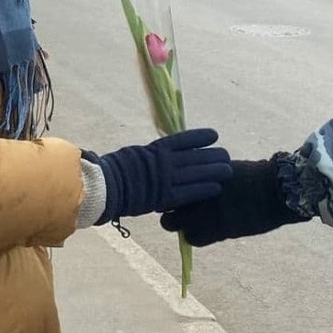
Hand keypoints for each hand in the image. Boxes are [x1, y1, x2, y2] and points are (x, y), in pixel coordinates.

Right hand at [88, 128, 231, 225]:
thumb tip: (162, 153)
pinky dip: (204, 189)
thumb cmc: (115, 170)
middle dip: (213, 156)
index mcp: (156, 149)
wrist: (104, 187)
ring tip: (228, 170)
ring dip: (215, 171)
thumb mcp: (135, 154)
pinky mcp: (166, 197)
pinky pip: (190, 192)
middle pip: (196, 156)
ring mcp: (166, 179)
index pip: (185, 139)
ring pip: (197, 173)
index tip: (214, 135)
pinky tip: (216, 188)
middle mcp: (165, 162)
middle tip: (226, 155)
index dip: (201, 137)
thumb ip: (153, 155)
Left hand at [160, 156, 310, 245]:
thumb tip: (198, 178)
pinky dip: (195, 236)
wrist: (273, 192)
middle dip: (169, 206)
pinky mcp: (211, 231)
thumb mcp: (225, 168)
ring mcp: (199, 213)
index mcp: (196, 174)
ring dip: (179, 223)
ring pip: (171, 224)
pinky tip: (205, 232)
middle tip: (179, 208)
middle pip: (164, 202)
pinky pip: (192, 239)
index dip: (170, 189)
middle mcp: (192, 193)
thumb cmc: (254, 176)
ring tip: (191, 222)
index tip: (175, 191)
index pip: (169, 183)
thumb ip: (206, 175)